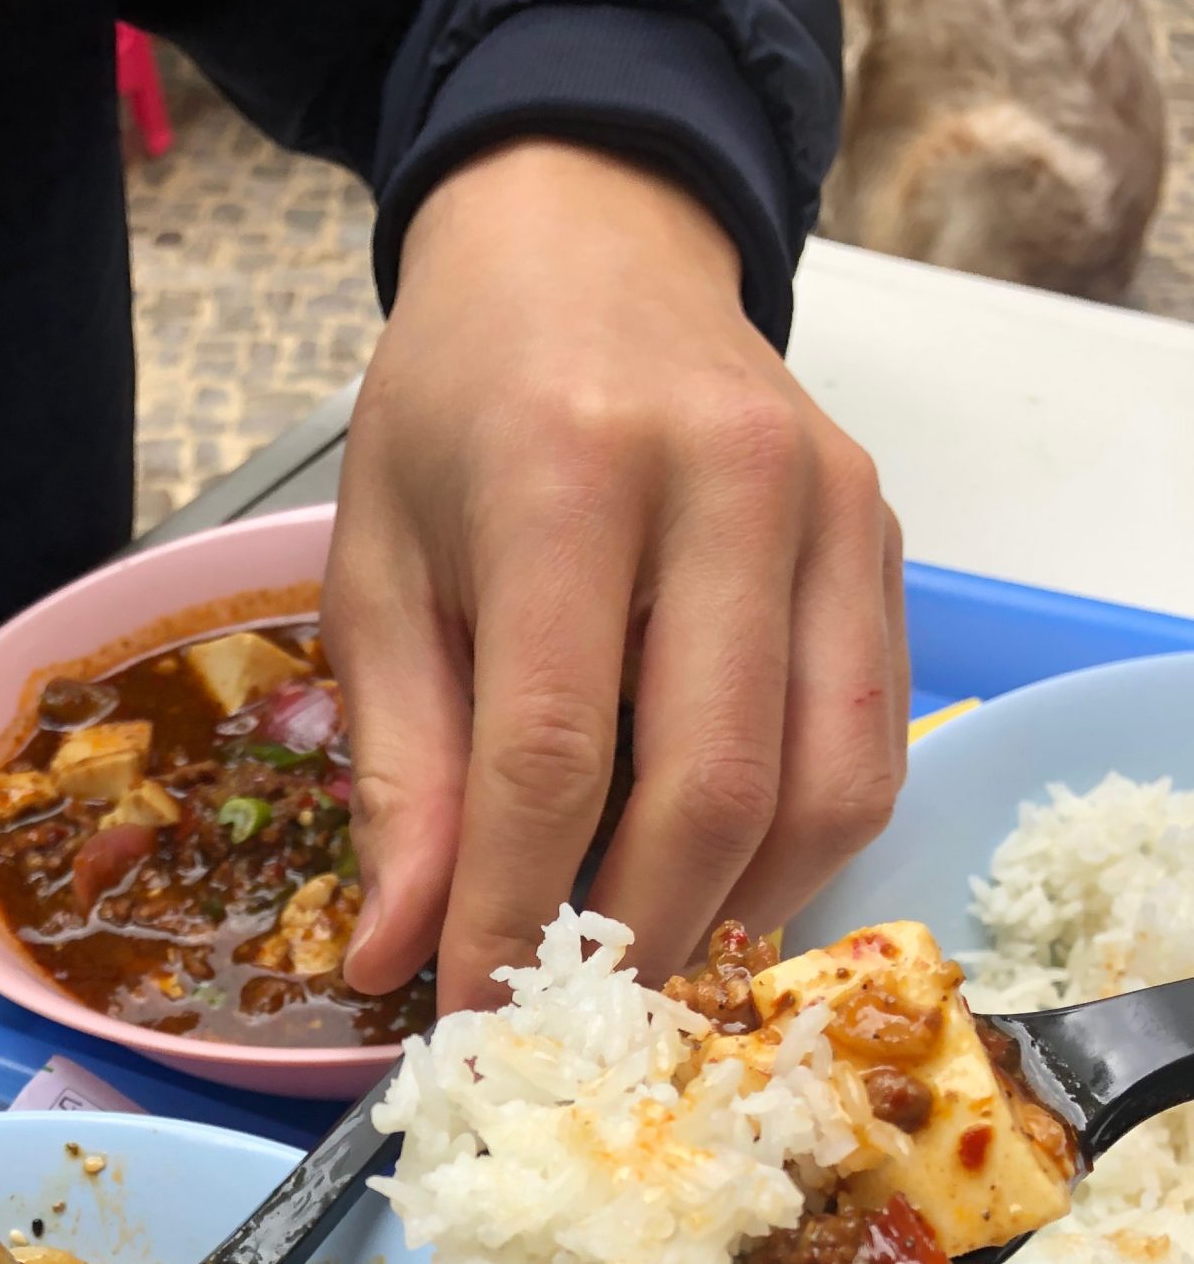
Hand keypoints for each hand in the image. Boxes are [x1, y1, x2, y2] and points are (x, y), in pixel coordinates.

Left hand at [327, 141, 907, 1011]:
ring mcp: (833, 509)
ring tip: (641, 955)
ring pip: (826, 784)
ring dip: (732, 910)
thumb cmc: (458, 416)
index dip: (511, 908)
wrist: (590, 251)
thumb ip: (399, 767)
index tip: (469, 1005)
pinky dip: (800, 848)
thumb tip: (396, 953)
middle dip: (633, 934)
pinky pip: (873, 745)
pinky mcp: (885, 543)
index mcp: (567, 473)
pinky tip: (715, 877)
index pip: (551, 750)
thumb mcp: (379, 570)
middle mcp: (729, 481)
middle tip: (567, 1013)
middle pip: (710, 783)